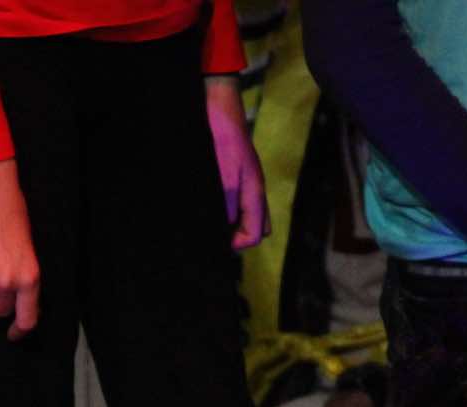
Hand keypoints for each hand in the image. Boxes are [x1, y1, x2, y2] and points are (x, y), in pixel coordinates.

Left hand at [205, 77, 267, 249]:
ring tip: (209, 220)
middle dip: (238, 236)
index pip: (256, 234)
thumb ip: (227, 202)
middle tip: (215, 233)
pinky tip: (209, 204)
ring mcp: (247, 181)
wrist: (218, 103)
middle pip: (256, 227)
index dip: (238, 243)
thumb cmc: (222, 136)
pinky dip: (227, 209)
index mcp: (255, 192)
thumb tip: (224, 229)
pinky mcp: (238, 173)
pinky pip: (238, 201)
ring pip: (247, 215)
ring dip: (232, 223)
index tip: (217, 240)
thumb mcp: (224, 173)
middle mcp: (255, 190)